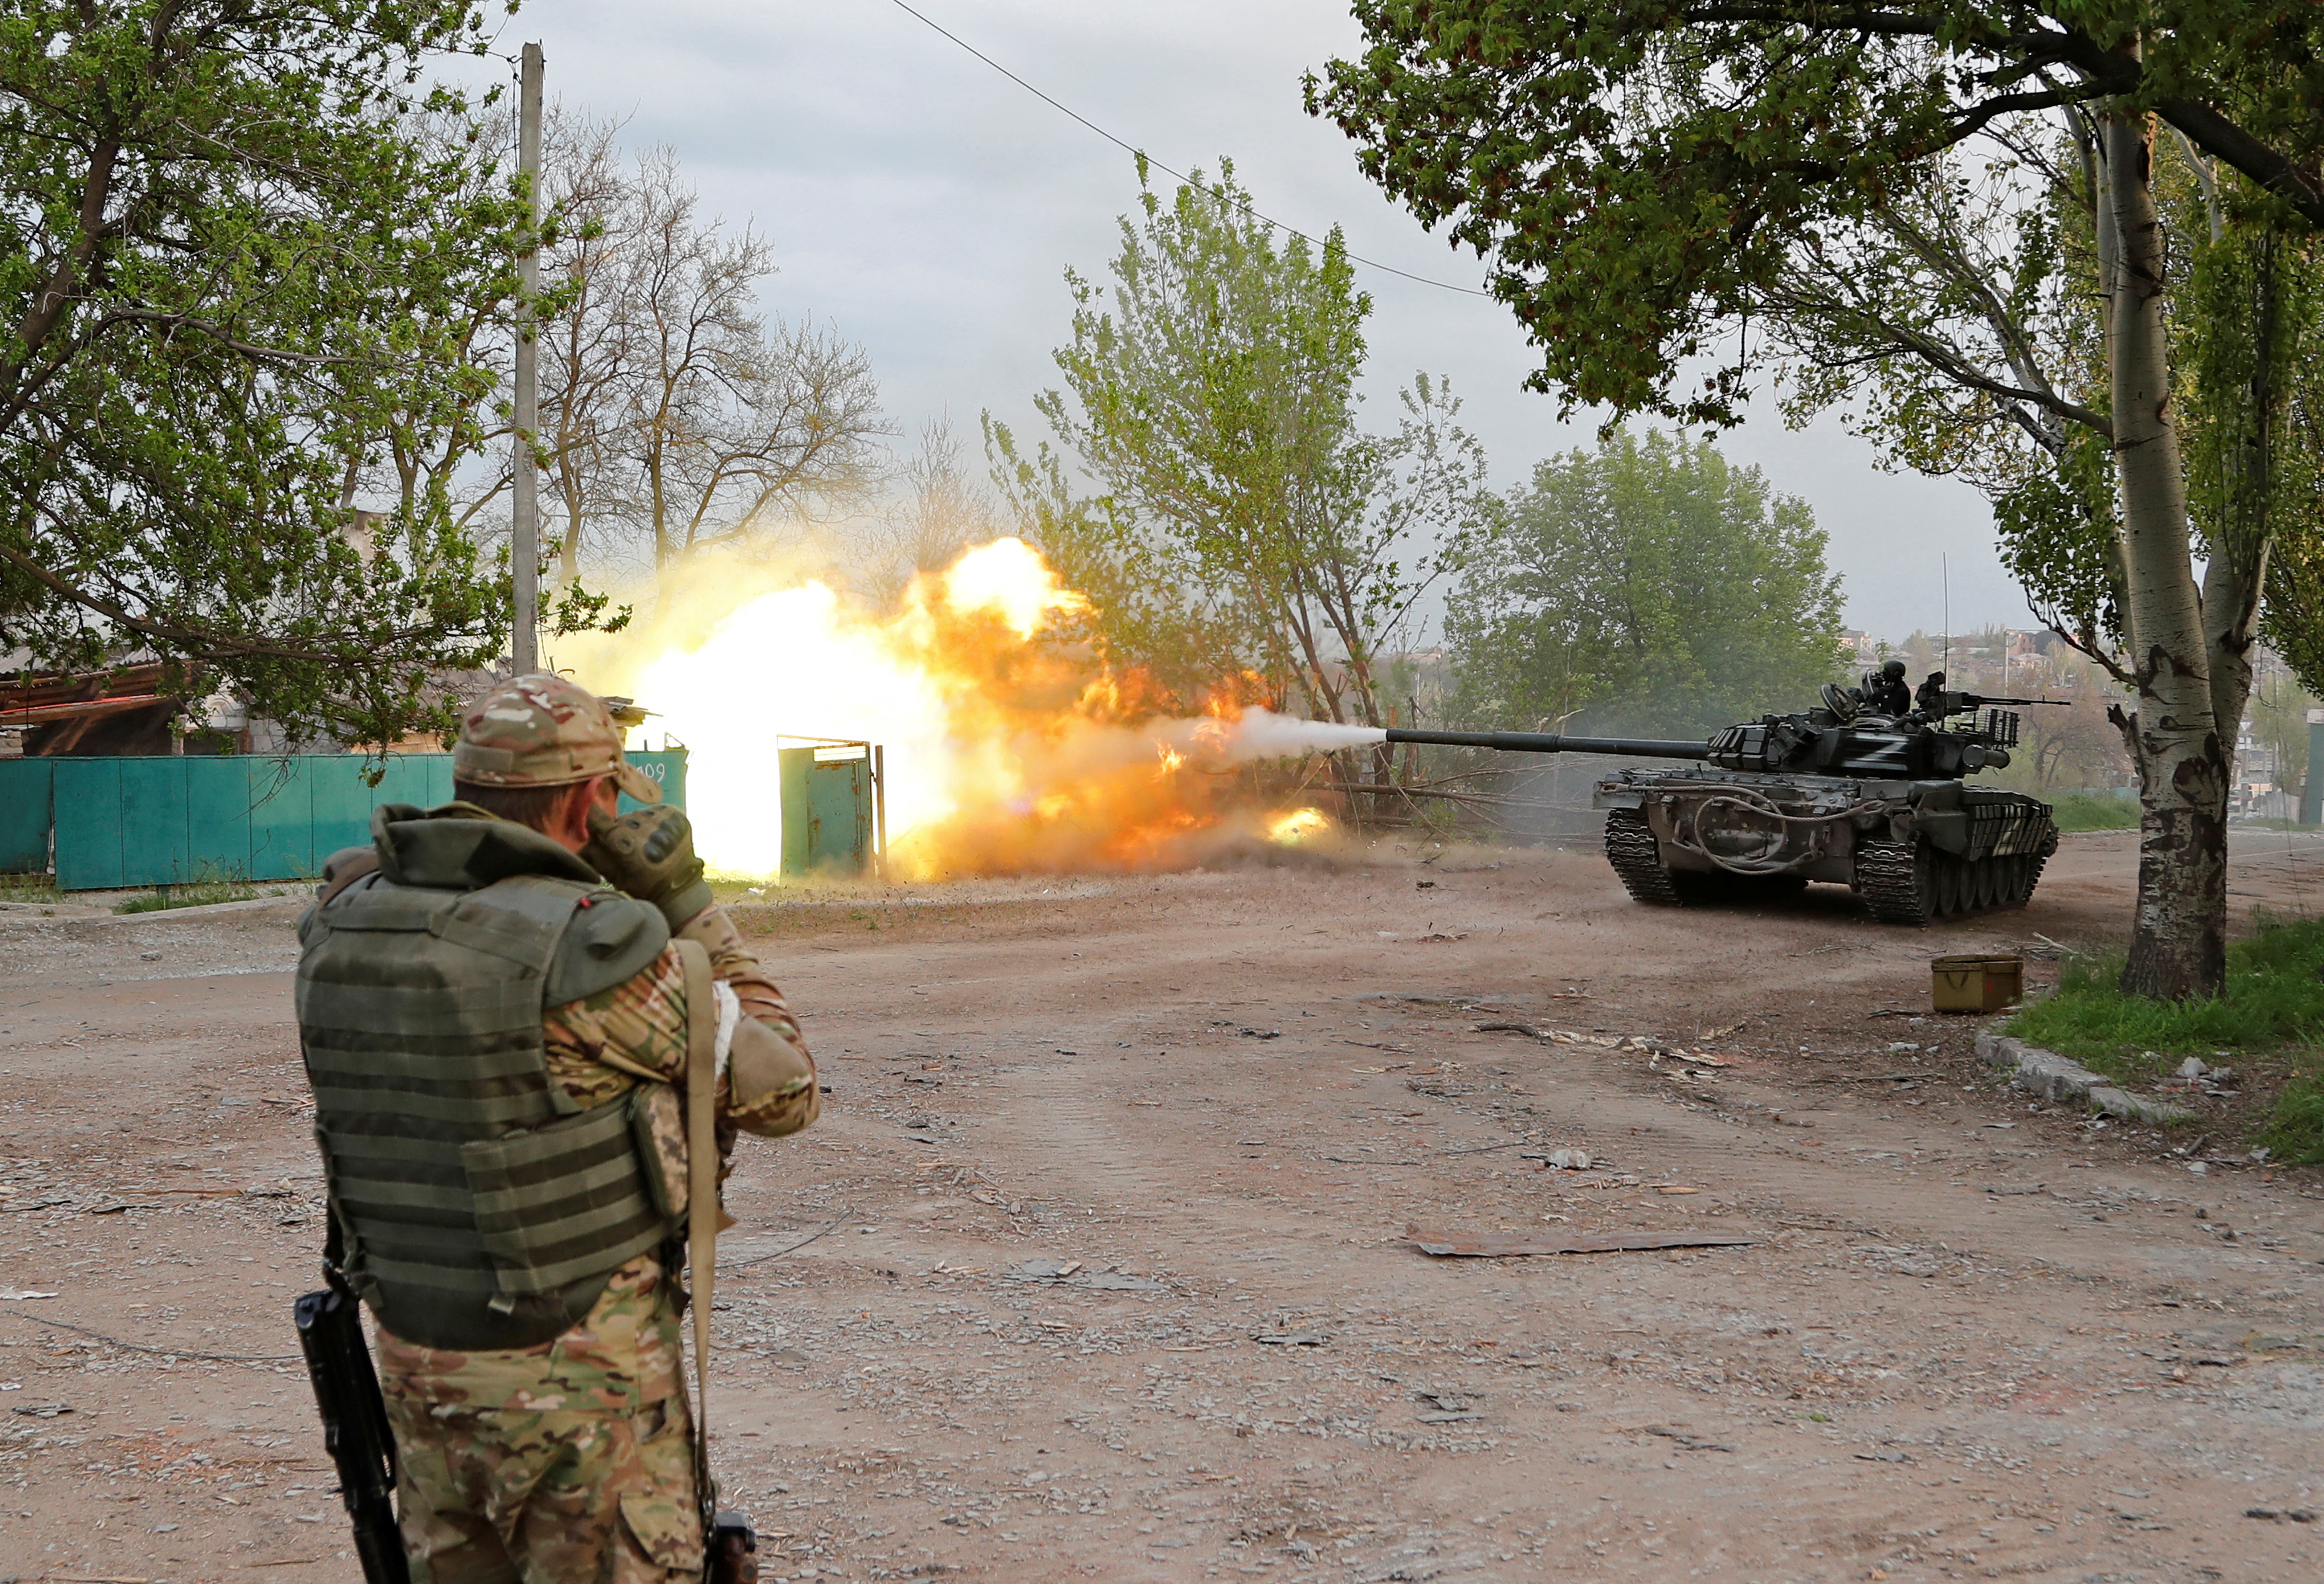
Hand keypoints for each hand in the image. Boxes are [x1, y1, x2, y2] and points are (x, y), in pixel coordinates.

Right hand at [582, 804, 712, 927]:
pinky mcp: (674, 814)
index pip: (595, 816)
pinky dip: (657, 823)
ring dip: (641, 826)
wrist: (679, 887)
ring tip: (649, 843)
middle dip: (622, 831)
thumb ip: (594, 855)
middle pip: (621, 819)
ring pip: (640, 816)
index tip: (595, 825)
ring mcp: (659, 817)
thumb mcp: (613, 875)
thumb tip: (583, 839)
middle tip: (631, 847)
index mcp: (620, 838)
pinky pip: (657, 813)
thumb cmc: (643, 885)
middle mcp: (639, 823)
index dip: (593, 820)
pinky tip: (660, 838)